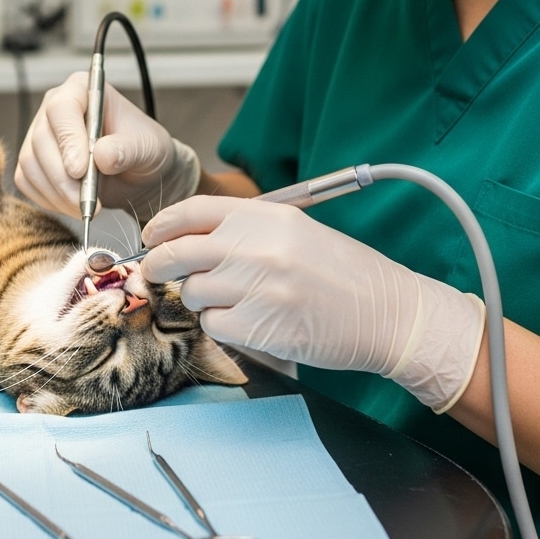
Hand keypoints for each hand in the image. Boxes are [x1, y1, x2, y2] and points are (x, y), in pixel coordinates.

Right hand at [14, 72, 199, 220]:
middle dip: (62, 177)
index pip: (62, 109)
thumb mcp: (146, 147)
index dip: (68, 140)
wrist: (140, 173)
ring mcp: (41, 135)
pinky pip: (27, 181)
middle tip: (86, 202)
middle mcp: (54, 109)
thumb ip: (126, 149)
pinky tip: (74, 206)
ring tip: (86, 208)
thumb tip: (102, 156)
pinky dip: (49, 200)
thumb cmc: (144, 149)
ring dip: (56, 193)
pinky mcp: (34, 162)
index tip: (80, 170)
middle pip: (41, 139)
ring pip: (30, 163)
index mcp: (81, 89)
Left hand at [140, 196, 484, 412]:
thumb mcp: (295, 231)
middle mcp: (257, 247)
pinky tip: (249, 321)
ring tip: (233, 300)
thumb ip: (244, 231)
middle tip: (158, 274)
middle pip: (177, 253)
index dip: (163, 225)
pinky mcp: (258, 327)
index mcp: (266, 216)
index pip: (193, 211)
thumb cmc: (344, 273)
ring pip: (192, 293)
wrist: (388, 313)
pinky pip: (213, 325)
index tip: (151, 237)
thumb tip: (186, 239)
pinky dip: (222, 326)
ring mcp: (256, 287)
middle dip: (159, 266)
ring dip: (200, 300)